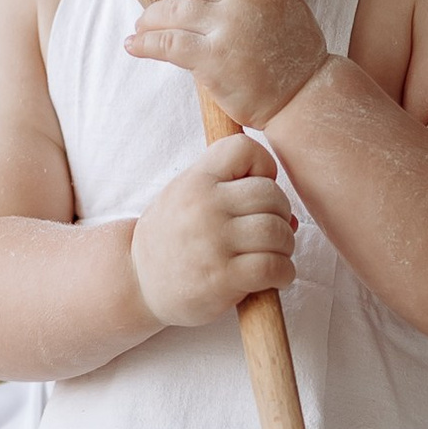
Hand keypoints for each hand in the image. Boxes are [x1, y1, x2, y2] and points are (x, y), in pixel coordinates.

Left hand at [122, 0, 328, 125]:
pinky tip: (133, 44)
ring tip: (140, 24)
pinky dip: (145, 43)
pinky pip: (167, 44)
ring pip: (172, 10)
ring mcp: (228, 27)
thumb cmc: (293, 50)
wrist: (307, 93)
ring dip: (149, 17)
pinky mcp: (213, 59)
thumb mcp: (281, 0)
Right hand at [129, 139, 296, 328]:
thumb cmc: (170, 237)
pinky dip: (284, 272)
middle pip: (271, 195)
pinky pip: (274, 267)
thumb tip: (290, 217)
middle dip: (281, 214)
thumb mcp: (185, 194)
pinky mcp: (222, 278)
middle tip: (270, 231)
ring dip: (285, 246)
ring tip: (273, 254)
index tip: (256, 190)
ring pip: (278, 231)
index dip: (263, 166)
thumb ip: (229, 191)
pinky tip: (275, 276)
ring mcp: (213, 242)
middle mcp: (204, 206)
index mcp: (196, 180)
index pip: (244, 148)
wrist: (137, 280)